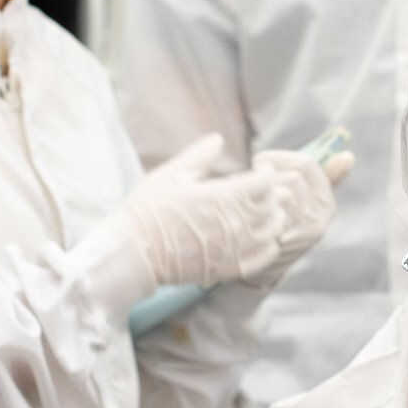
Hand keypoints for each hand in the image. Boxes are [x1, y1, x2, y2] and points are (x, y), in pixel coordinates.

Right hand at [123, 133, 285, 287]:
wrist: (134, 254)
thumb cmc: (148, 211)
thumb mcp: (170, 175)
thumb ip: (198, 156)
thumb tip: (218, 138)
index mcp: (221, 196)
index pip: (265, 181)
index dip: (266, 172)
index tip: (260, 170)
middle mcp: (234, 222)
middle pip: (273, 204)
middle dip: (272, 193)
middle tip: (262, 189)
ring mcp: (234, 248)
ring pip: (273, 230)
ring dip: (273, 217)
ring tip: (262, 212)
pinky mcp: (230, 268)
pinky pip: (265, 257)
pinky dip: (269, 245)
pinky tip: (260, 238)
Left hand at [241, 147, 351, 289]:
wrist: (262, 263)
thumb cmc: (279, 220)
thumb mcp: (301, 198)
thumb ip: (319, 176)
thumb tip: (348, 157)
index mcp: (325, 199)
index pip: (307, 163)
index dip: (279, 158)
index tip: (262, 162)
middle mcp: (321, 216)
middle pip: (293, 178)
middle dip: (268, 177)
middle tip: (255, 184)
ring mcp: (305, 231)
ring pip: (283, 194)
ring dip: (262, 193)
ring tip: (253, 200)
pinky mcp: (287, 242)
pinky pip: (270, 213)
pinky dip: (256, 209)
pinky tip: (251, 214)